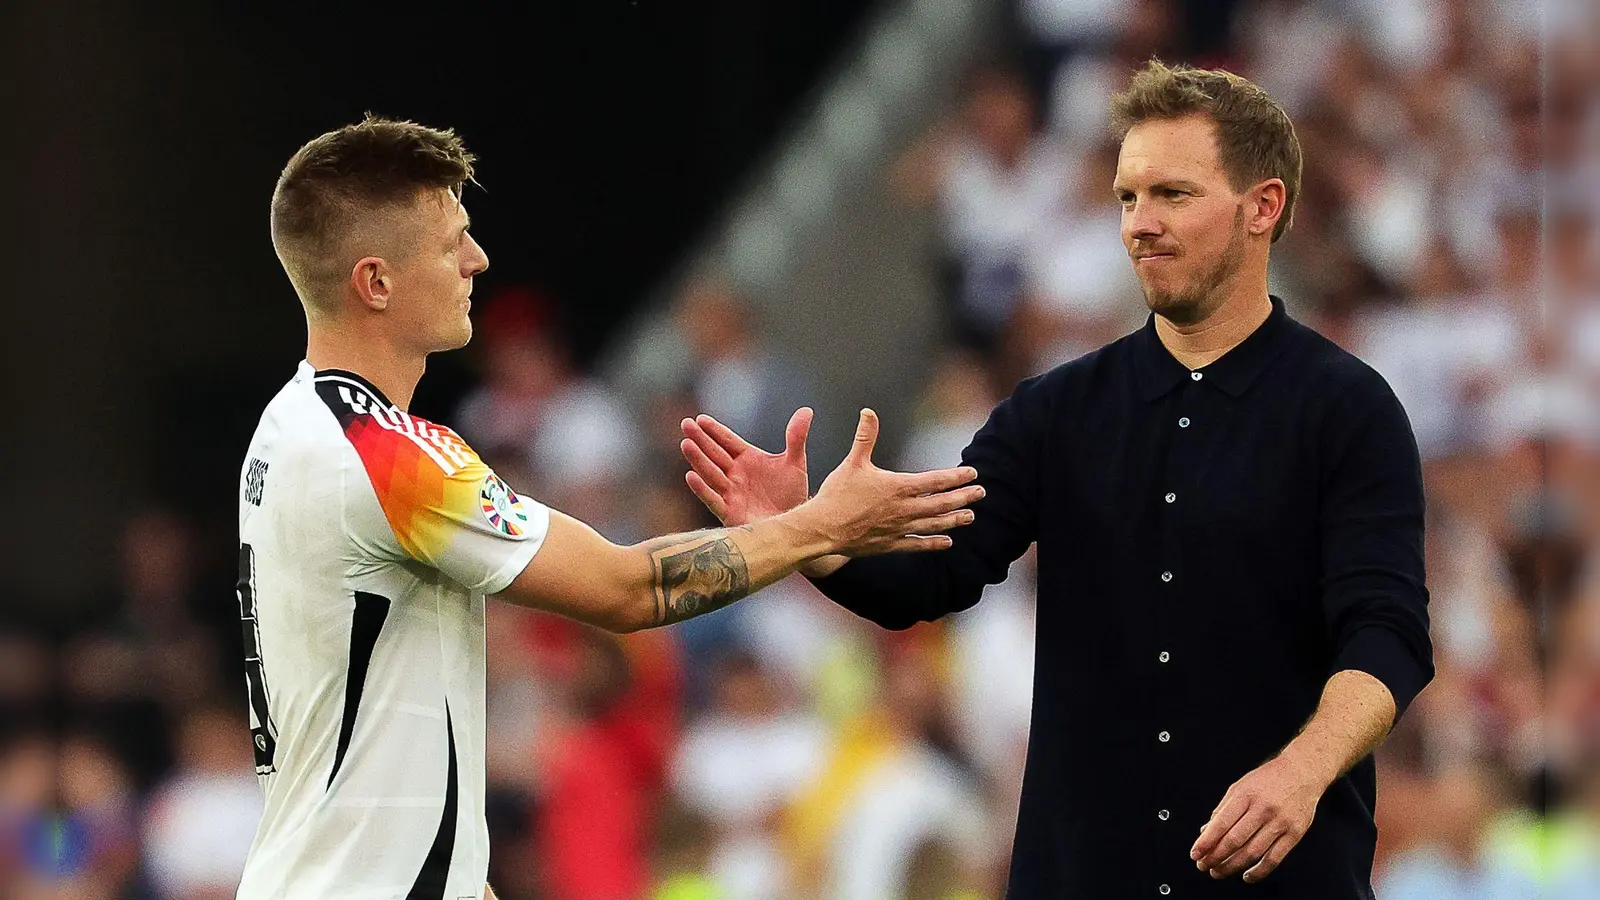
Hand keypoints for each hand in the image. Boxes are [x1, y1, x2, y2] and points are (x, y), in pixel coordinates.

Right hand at [681, 408, 811, 526]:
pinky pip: (713, 499)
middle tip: (686, 424)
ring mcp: (731, 493)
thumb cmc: (791, 495)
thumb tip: (807, 410)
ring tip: (686, 444)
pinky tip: (690, 476)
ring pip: (710, 473)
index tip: (701, 418)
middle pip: (714, 454)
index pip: (727, 441)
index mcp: (747, 459)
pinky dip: (702, 489)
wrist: (794, 525)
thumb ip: (796, 438)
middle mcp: (735, 475)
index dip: (715, 430)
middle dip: (700, 439)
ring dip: (698, 459)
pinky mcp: (730, 512)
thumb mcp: (795, 463)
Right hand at [798, 408, 982, 556]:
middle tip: (981, 493)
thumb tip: (868, 412)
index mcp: (898, 487)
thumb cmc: (837, 494)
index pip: (935, 481)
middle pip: (941, 503)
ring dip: (954, 520)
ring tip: (970, 517)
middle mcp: (903, 509)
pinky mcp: (890, 544)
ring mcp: (898, 528)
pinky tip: (947, 543)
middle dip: (963, 497)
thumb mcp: (853, 462)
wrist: (822, 529)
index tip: (972, 474)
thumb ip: (865, 437)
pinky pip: (917, 544)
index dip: (955, 477)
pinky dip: (933, 543)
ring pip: (934, 524)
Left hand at [1189, 752, 1327, 883]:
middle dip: (1215, 857)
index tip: (1195, 853)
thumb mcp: (1240, 787)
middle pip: (1235, 840)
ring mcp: (1280, 822)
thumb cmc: (1269, 779)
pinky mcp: (1294, 834)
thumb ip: (1223, 809)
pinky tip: (1246, 876)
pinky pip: (1274, 858)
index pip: (1221, 824)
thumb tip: (1206, 832)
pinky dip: (1259, 871)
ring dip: (1232, 866)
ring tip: (1219, 871)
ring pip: (1252, 852)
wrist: (1302, 772)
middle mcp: (1263, 809)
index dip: (1206, 842)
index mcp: (1246, 795)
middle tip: (1204, 866)